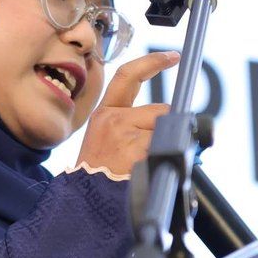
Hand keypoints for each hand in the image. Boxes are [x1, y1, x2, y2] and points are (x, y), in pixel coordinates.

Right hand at [75, 51, 178, 177]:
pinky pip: (165, 148)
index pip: (128, 76)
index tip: (172, 56)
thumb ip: (132, 125)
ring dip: (165, 148)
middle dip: (167, 129)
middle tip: (152, 152)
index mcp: (104, 114)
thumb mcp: (107, 142)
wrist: (85, 202)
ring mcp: (123, 133)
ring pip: (166, 130)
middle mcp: (112, 119)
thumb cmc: (100, 176)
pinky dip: (165, 160)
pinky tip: (146, 172)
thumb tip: (169, 119)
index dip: (152, 62)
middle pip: (160, 110)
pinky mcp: (135, 148)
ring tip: (143, 166)